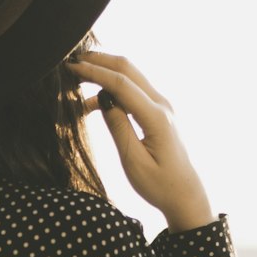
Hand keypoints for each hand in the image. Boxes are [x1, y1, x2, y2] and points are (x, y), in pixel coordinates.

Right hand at [67, 49, 214, 230]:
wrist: (185, 195)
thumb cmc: (160, 185)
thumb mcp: (133, 162)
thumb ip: (118, 127)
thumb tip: (103, 98)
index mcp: (156, 118)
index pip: (122, 84)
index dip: (94, 72)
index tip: (71, 67)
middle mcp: (162, 105)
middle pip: (128, 69)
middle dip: (99, 61)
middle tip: (71, 61)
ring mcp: (162, 106)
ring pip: (130, 76)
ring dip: (105, 71)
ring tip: (77, 78)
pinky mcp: (158, 112)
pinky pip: (133, 91)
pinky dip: (112, 88)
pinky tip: (92, 102)